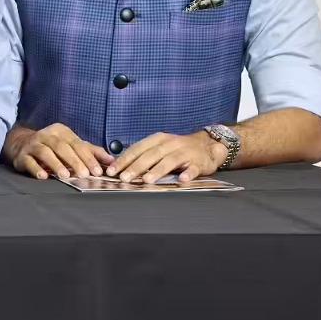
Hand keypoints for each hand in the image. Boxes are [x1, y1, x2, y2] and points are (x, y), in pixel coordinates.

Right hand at [9, 123, 113, 179]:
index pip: (77, 144)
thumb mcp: (72, 146)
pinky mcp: (22, 155)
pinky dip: (36, 168)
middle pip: (62, 147)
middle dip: (74, 161)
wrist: (22, 143)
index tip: (97, 171)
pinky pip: (29, 161)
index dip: (88, 158)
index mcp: (61, 132)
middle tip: (84, 175)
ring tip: (65, 176)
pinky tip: (43, 176)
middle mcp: (46, 135)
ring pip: (45, 152)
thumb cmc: (52, 147)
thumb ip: (91, 152)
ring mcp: (33, 144)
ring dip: (56, 164)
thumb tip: (111, 160)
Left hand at [108, 130, 226, 184]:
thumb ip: (143, 155)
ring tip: (147, 180)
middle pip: (151, 155)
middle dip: (136, 167)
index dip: (124, 159)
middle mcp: (170, 144)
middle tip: (124, 178)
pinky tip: (183, 179)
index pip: (137, 149)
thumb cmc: (178, 148)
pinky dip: (188, 173)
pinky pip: (194, 168)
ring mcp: (185, 153)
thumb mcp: (160, 147)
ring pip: (170, 161)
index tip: (112, 170)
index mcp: (158, 140)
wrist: (208, 145)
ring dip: (157, 170)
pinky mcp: (199, 162)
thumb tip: (121, 166)